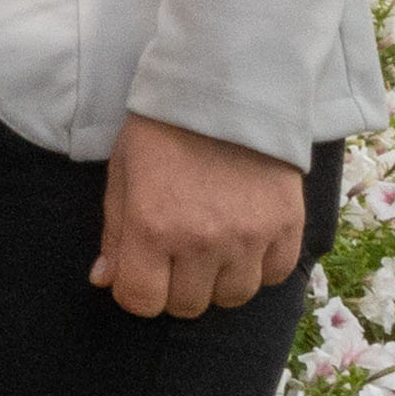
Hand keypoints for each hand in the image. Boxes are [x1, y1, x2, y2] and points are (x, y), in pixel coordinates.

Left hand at [93, 112, 310, 319]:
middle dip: (174, 288)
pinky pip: (275, 276)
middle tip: (175, 256)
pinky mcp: (288, 228)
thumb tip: (106, 280)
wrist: (227, 89)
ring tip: (212, 246)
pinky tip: (246, 239)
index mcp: (152, 228)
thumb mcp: (123, 172)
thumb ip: (114, 232)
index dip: (136, 292)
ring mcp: (250, 238)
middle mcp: (202, 242)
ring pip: (233, 297)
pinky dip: (259, 266)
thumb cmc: (163, 128)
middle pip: (188, 306)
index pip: (141, 301)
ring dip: (218, 281)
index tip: (140, 272)